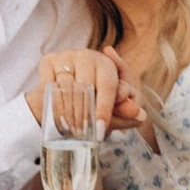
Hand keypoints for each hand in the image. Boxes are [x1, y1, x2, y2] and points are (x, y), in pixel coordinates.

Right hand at [29, 45, 144, 133]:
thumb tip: (141, 116)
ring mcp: (66, 57)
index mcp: (107, 64)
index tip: (100, 129)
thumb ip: (125, 113)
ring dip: (68, 111)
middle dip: (85, 113)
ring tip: (70, 129)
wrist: (65, 96)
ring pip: (66, 86)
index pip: (108, 86)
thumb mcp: (112, 109)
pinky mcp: (48, 61)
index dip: (105, 109)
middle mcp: (87, 56)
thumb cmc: (95, 101)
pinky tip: (57, 118)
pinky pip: (48, 83)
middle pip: (86, 85)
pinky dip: (53, 102)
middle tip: (83, 133)